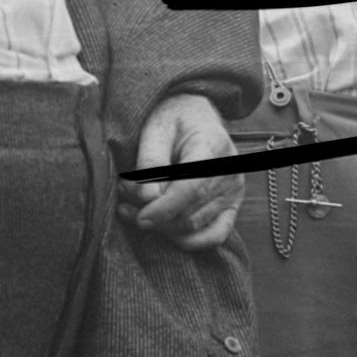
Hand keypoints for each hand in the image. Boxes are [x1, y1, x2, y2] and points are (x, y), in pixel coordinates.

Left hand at [123, 92, 250, 258]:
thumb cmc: (173, 118)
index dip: (164, 208)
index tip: (140, 217)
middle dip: (153, 215)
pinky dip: (188, 241)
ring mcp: (233, 192)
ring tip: (132, 209)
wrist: (195, 115)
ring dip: (161, 226)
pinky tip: (162, 231)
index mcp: (213, 147)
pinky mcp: (230, 206)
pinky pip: (214, 236)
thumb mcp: (155, 128)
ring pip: (194, 226)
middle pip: (190, 211)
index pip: (191, 187)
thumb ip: (151, 161)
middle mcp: (229, 173)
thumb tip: (147, 199)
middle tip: (124, 201)